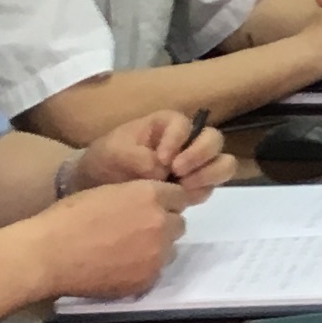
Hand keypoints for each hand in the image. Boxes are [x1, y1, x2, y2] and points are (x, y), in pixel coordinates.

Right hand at [30, 178, 190, 302]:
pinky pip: (155, 272)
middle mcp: (160, 223)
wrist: (48, 254)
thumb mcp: (107, 192)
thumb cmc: (68, 217)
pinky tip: (119, 268)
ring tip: (127, 252)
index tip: (153, 209)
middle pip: (178, 224)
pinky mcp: (147, 279)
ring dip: (156, 248)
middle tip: (138, 232)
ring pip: (170, 250)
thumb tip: (149, 203)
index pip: (180, 196)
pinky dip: (143, 270)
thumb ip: (136, 196)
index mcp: (150, 195)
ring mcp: (156, 254)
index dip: (166, 202)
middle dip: (163, 225)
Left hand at [72, 110, 226, 201]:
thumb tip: (161, 172)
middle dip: (199, 156)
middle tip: (177, 172)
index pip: (184, 126)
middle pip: (213, 140)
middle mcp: (187, 141)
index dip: (177, 141)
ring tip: (185, 186)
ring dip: (209, 174)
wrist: (99, 185)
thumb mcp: (113, 152)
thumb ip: (136, 157)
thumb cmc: (106, 159)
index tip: (161, 158)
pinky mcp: (195, 185)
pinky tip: (182, 198)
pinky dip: (202, 190)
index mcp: (168, 124)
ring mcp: (195, 164)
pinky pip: (211, 186)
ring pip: (222, 163)